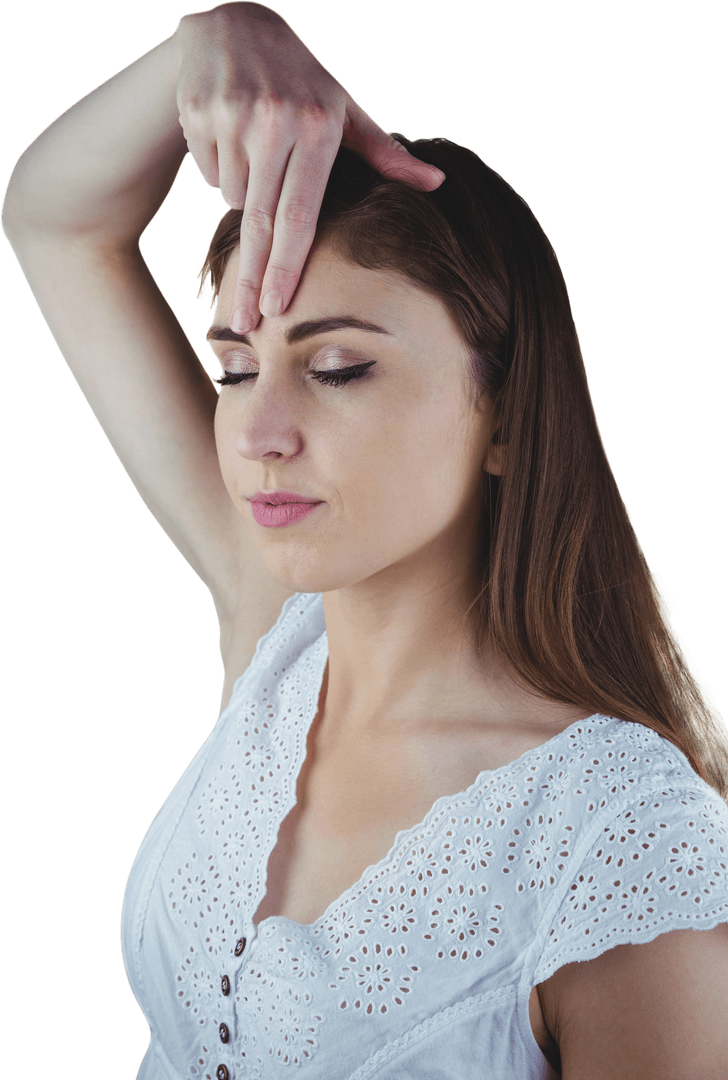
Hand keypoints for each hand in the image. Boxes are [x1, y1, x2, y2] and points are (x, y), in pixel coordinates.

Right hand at [174, 2, 444, 332]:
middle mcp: (274, 123)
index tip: (279, 308)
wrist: (233, 23)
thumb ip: (384, 154)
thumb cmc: (301, 80)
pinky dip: (218, 168)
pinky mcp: (198, 113)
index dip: (288, 267)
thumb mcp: (345, 109)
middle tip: (242, 323)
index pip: (300, 215)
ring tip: (256, 154)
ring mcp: (232, 117)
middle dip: (250, 279)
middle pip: (260, 223)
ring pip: (234, 197)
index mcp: (316, 128)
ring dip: (243, 194)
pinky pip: (209, 173)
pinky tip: (229, 135)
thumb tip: (436, 184)